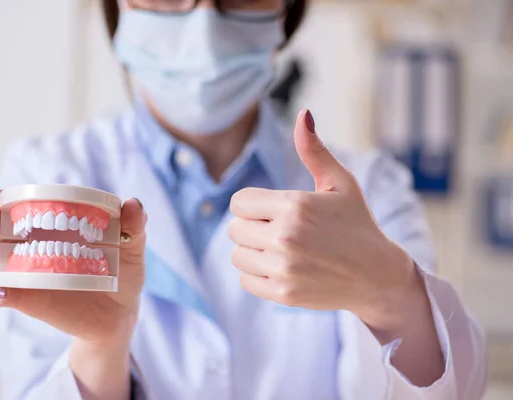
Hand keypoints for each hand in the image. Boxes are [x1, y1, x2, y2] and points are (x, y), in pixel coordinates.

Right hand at [0, 187, 146, 343]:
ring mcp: (26, 271)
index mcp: (51, 223)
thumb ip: (135, 224)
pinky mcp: (29, 299)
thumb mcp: (133, 245)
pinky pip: (1, 296)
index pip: (15, 204)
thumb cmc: (123, 270)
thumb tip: (133, 204)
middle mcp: (30, 244)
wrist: (122, 312)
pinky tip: (1, 290)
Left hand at [228, 109, 423, 332]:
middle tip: (277, 229)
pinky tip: (281, 267)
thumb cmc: (356, 224)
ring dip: (253, 251)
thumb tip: (303, 113)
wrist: (377, 275)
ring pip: (237, 254)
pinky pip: (246, 280)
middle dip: (252, 226)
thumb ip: (314, 151)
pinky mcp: (283, 293)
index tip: (273, 209)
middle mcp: (286, 236)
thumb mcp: (340, 183)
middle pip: (234, 228)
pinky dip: (258, 274)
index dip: (254, 204)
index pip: (239, 202)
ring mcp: (284, 267)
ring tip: (280, 248)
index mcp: (295, 205)